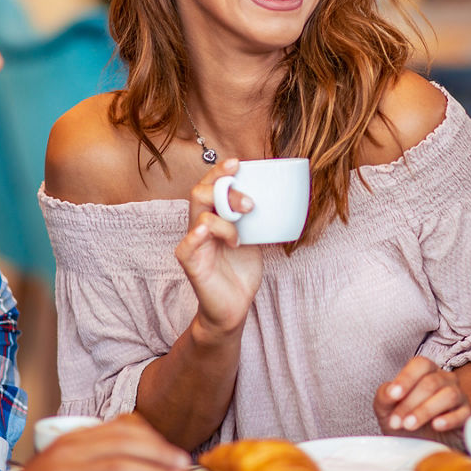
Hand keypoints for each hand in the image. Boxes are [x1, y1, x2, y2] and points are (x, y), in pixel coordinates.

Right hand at [4, 414, 190, 470]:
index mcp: (74, 440)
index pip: (122, 428)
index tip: (177, 455)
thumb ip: (96, 462)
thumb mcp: (66, 469)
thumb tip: (143, 469)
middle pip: (126, 443)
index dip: (155, 440)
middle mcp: (69, 449)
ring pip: (118, 466)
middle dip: (161, 456)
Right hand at [175, 158, 263, 336]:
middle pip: (199, 193)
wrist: (234, 307)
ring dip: (224, 220)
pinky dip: (197, 236)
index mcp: (215, 216)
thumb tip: (284, 196)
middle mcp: (200, 226)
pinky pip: (186, 246)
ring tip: (239, 238)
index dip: (220, 171)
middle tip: (249, 205)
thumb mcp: (255, 237)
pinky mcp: (192, 265)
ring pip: (198, 215)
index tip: (238, 163)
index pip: (210, 185)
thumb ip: (259, 218)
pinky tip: (207, 232)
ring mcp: (194, 244)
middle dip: (225, 190)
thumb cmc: (242, 270)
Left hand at [375, 356, 470, 438]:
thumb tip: (390, 392)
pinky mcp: (466, 415)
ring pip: (448, 395)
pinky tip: (436, 426)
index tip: (393, 396)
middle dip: (410, 403)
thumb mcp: (386, 408)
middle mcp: (444, 379)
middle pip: (431, 383)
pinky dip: (449, 419)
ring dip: (426, 410)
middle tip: (396, 422)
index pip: (420, 365)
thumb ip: (385, 396)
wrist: (417, 444)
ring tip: (410, 425)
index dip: (406, 378)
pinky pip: (463, 413)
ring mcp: (458, 395)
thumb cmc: (403, 420)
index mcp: (425, 371)